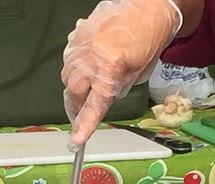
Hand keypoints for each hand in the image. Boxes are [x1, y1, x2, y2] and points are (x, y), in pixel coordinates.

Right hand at [62, 0, 181, 144]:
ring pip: (67, 76)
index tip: (76, 140)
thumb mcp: (135, 76)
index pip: (94, 105)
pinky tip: (89, 65)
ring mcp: (80, 45)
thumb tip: (98, 102)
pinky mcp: (76, 35)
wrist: (146, 10)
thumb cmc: (147, 42)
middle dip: (77, 106)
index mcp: (109, 70)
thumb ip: (114, 91)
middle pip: (73, 92)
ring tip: (90, 86)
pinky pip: (69, 58)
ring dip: (76, 87)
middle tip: (83, 114)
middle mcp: (90, 58)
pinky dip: (77, 67)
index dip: (84, 125)